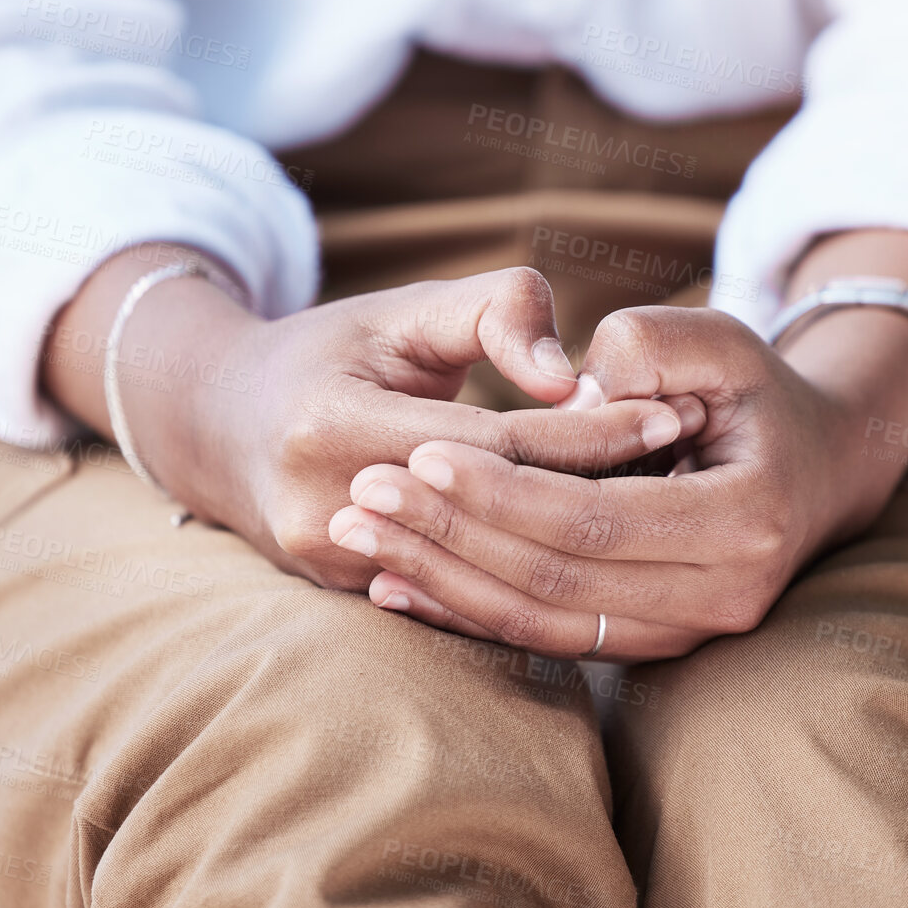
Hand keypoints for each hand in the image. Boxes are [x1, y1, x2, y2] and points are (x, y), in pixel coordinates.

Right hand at [46, 252, 698, 590]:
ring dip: (576, 536)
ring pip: (484, 564)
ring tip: (661, 504)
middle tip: (687, 465)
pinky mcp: (345, 598)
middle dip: (601, 488)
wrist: (221, 426)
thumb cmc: (333, 351)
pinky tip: (598, 541)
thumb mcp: (404, 308)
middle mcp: (323, 510)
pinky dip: (530, 562)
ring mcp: (330, 568)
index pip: (493, 443)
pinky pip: (460, 589)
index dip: (589, 432)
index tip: (671, 415)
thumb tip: (569, 378)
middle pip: (496, 514)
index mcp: (330, 423)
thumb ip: (494, 312)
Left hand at [327, 306, 866, 659]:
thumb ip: (650, 343)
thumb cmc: (758, 392)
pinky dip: (469, 615)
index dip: (501, 492)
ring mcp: (690, 634)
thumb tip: (569, 385)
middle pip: (559, 583)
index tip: (419, 453)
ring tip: (362, 540)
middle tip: (363, 497)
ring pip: (545, 625)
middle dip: (453, 539)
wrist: (816, 469)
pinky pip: (549, 642)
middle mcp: (724, 596)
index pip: (595, 519)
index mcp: (745, 520)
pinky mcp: (653, 646)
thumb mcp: (723, 341)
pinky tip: (397, 585)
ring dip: (446, 585)